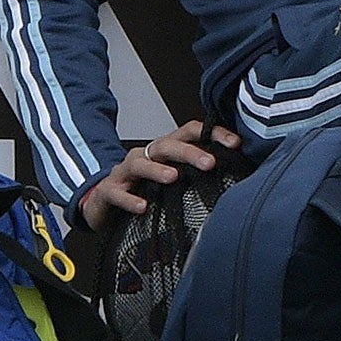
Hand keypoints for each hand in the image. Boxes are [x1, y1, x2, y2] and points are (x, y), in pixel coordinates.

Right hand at [79, 119, 241, 232]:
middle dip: (190, 152)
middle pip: (168, 145)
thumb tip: (237, 175)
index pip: (191, 133)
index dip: (213, 134)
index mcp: (165, 150)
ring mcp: (126, 172)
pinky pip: (118, 193)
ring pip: (140, 163)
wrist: (103, 203)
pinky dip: (130, 199)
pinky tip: (143, 207)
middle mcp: (146, 154)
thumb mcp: (173, 178)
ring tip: (174, 178)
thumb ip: (197, 173)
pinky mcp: (109, 191)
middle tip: (210, 164)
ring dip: (157, 170)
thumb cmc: (143, 188)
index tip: (236, 144)